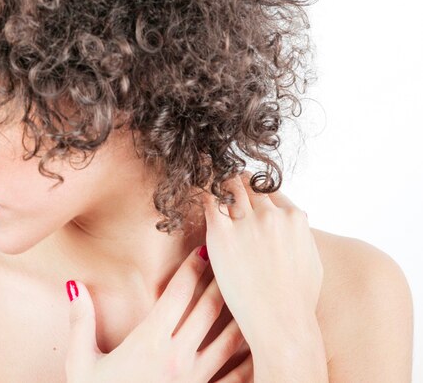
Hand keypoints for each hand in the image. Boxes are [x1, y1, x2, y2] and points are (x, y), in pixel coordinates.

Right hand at [64, 245, 252, 382]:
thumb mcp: (81, 364)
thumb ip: (80, 323)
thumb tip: (74, 285)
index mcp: (149, 342)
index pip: (177, 293)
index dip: (192, 267)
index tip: (203, 248)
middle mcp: (176, 357)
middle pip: (209, 309)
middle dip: (222, 280)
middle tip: (235, 259)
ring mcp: (195, 380)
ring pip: (229, 339)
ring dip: (240, 314)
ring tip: (252, 293)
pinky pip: (236, 377)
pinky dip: (249, 358)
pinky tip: (258, 343)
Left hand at [201, 171, 322, 349]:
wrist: (282, 324)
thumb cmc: (297, 300)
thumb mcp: (311, 259)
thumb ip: (299, 234)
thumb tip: (290, 224)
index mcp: (294, 217)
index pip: (268, 188)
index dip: (253, 188)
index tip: (242, 190)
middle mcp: (271, 214)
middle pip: (247, 183)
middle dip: (234, 181)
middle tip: (221, 182)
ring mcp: (247, 222)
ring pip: (228, 186)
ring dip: (218, 183)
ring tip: (206, 180)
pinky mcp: (221, 233)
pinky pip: (208, 200)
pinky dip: (202, 192)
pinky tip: (195, 190)